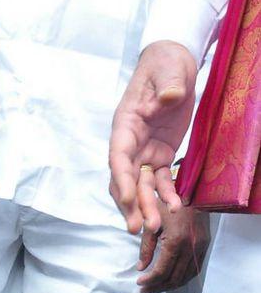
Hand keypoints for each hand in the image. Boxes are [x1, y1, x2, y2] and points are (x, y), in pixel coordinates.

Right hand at [109, 41, 196, 234]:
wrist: (172, 64)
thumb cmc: (164, 65)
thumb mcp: (167, 71)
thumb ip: (168, 86)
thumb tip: (169, 98)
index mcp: (126, 125)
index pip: (119, 157)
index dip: (121, 179)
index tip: (127, 199)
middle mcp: (131, 144)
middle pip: (125, 180)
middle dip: (130, 205)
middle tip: (138, 228)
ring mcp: (144, 152)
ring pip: (141, 186)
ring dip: (146, 207)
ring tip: (153, 228)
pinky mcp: (161, 156)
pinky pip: (162, 180)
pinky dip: (166, 194)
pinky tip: (173, 207)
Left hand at [137, 203, 209, 292]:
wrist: (193, 191)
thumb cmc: (168, 204)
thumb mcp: (152, 224)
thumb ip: (146, 247)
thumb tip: (141, 267)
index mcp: (175, 240)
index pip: (161, 270)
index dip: (149, 281)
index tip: (138, 283)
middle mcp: (190, 247)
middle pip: (173, 278)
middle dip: (157, 287)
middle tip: (144, 289)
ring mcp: (200, 248)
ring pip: (185, 277)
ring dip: (169, 286)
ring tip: (155, 287)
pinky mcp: (205, 246)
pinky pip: (194, 270)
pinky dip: (181, 279)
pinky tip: (170, 280)